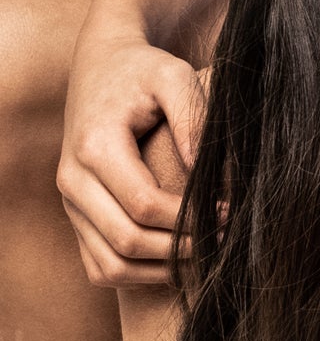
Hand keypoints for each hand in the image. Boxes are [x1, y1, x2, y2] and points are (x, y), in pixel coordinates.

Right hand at [58, 32, 207, 285]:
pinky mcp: (77, 215)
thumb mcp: (173, 75)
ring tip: (204, 252)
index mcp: (95, 147)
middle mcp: (73, 181)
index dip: (190, 216)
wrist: (99, 67)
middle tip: (223, 237)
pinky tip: (177, 258)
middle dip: (180, 248)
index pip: (144, 205)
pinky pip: (100, 265)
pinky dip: (138, 273)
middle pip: (126, 242)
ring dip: (159, 270)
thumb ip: (192, 116)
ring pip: (110, 265)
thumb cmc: (143, 70)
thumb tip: (205, 169)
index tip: (228, 211)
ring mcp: (70, 203)